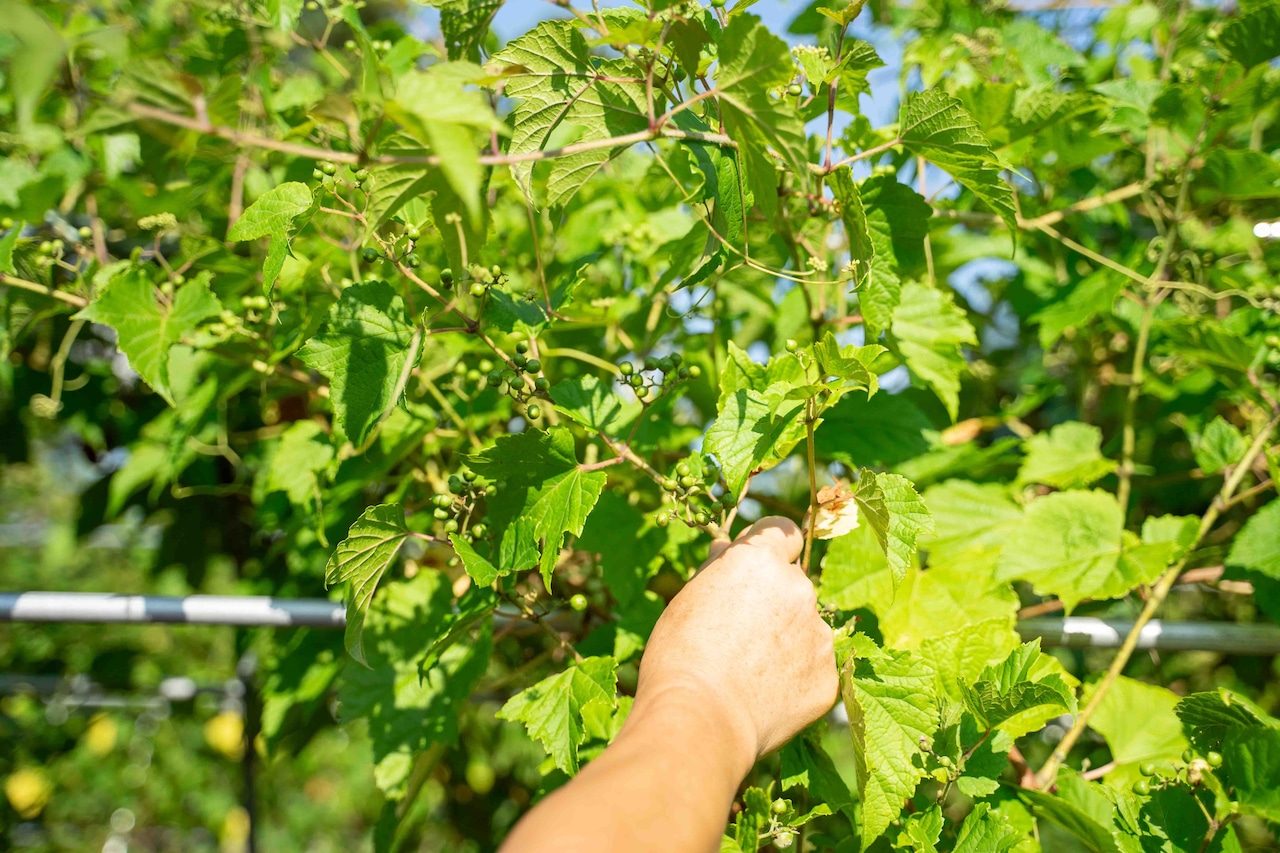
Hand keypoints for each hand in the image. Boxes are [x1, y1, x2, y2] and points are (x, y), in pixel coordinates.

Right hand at [630, 516, 838, 765]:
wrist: (699, 721)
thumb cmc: (679, 656)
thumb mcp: (686, 600)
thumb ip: (717, 570)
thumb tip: (727, 548)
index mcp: (760, 561)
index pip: (784, 532)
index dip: (770, 548)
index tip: (754, 568)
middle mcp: (798, 588)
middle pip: (793, 583)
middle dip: (773, 600)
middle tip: (737, 634)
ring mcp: (818, 633)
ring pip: (805, 626)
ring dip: (786, 639)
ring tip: (747, 672)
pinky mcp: (828, 676)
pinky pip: (813, 667)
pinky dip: (795, 677)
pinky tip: (763, 696)